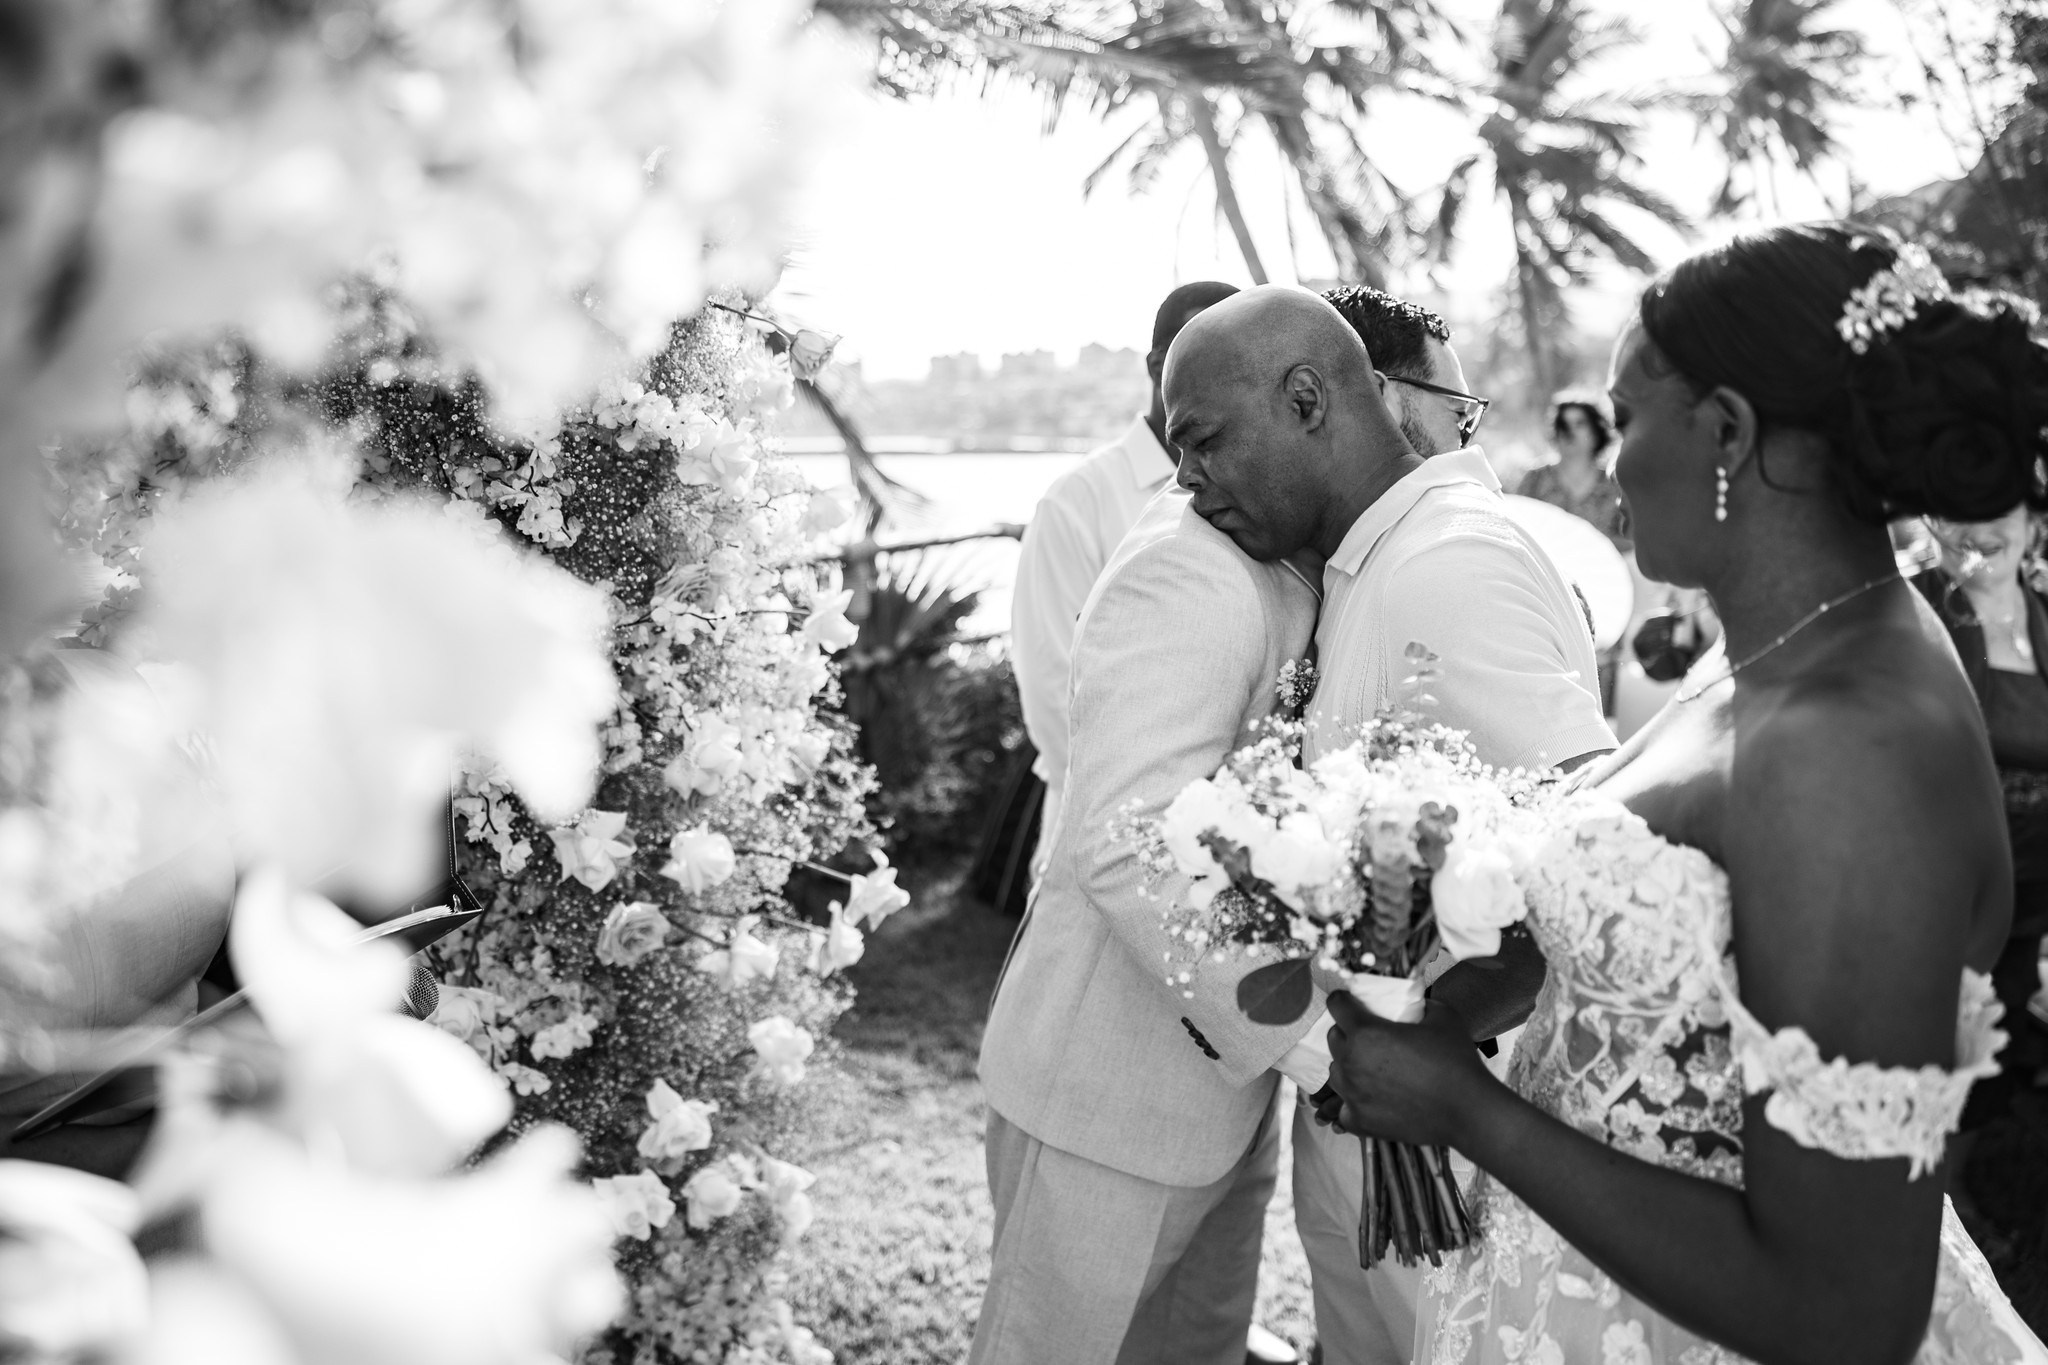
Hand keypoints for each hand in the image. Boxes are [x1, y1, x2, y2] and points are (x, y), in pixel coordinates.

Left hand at [1324, 989, 1500, 1147]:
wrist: (1467, 1111)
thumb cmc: (1456, 1061)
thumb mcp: (1443, 1016)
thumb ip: (1420, 1004)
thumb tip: (1414, 1002)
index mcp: (1366, 1032)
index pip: (1337, 1005)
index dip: (1343, 1001)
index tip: (1350, 1003)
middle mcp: (1351, 1062)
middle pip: (1334, 1039)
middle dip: (1347, 1034)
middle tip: (1369, 1038)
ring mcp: (1352, 1094)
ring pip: (1336, 1073)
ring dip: (1348, 1067)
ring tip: (1371, 1070)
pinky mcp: (1360, 1121)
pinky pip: (1342, 1108)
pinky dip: (1352, 1103)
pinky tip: (1370, 1100)